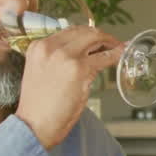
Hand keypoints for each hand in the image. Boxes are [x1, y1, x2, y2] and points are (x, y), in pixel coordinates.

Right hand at [15, 27, 122, 148]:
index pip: (69, 31)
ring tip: (118, 49)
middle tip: (112, 43)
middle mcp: (51, 47)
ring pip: (95, 39)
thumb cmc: (39, 105)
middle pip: (84, 31)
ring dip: (110, 43)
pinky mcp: (80, 69)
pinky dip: (116, 55)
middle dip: (101, 36)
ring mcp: (66, 57)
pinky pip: (105, 57)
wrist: (34, 124)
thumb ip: (57, 58)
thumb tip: (84, 53)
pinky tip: (121, 56)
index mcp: (38, 46)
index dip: (88, 34)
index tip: (97, 40)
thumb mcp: (41, 72)